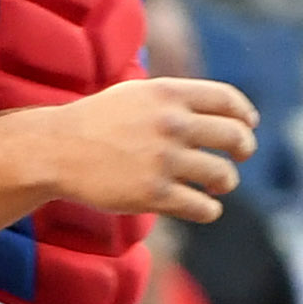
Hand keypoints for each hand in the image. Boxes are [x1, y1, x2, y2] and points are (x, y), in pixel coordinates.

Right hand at [40, 76, 257, 224]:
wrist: (55, 150)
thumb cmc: (95, 122)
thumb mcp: (135, 93)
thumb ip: (175, 98)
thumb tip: (218, 110)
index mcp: (168, 94)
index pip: (228, 100)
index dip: (245, 115)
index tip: (248, 125)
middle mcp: (171, 124)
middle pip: (234, 137)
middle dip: (244, 148)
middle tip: (239, 156)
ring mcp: (163, 161)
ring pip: (223, 175)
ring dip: (225, 182)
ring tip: (216, 185)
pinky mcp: (152, 195)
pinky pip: (202, 208)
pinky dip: (209, 210)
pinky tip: (204, 207)